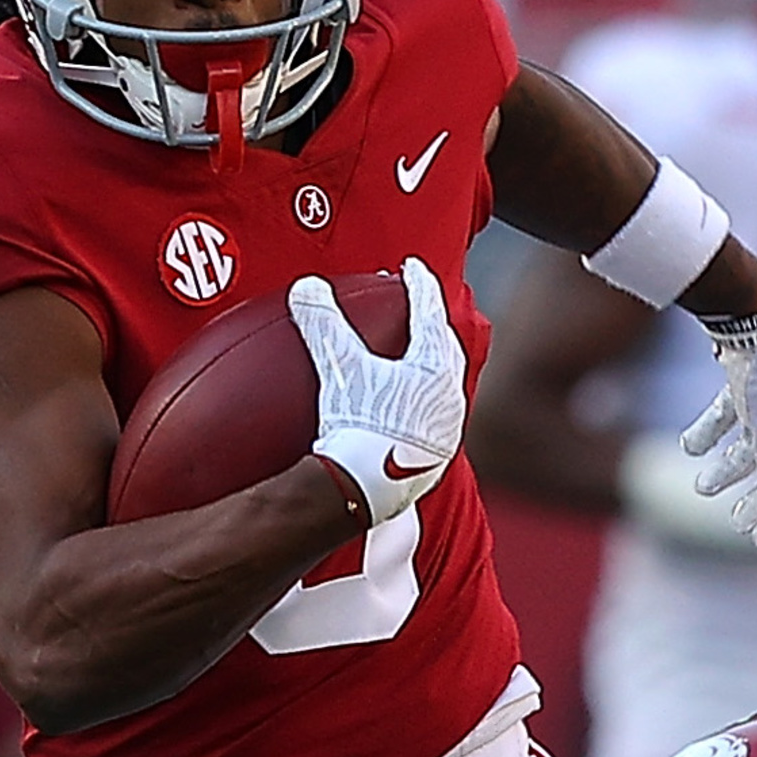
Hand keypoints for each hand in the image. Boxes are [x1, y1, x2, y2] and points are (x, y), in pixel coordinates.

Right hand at [296, 259, 468, 524]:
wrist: (368, 489)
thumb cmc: (359, 425)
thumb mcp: (339, 367)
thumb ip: (323, 323)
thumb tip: (307, 286)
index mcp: (434, 365)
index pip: (429, 311)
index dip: (419, 284)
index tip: (412, 267)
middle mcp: (450, 395)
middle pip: (445, 347)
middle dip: (431, 324)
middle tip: (417, 309)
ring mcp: (447, 428)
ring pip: (445, 383)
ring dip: (430, 365)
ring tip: (412, 357)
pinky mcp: (436, 457)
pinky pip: (435, 416)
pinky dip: (422, 401)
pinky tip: (403, 408)